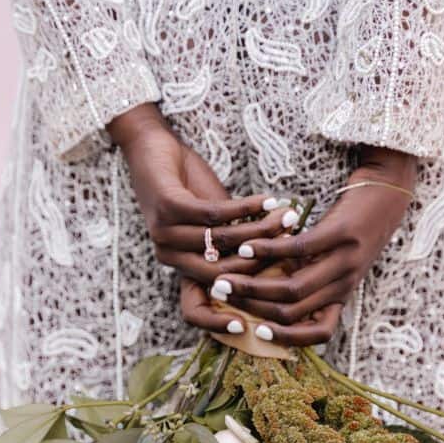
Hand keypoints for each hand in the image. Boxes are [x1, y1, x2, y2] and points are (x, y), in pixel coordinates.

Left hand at [109, 102, 291, 288]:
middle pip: (223, 271)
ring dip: (260, 227)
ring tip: (286, 215)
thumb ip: (236, 239)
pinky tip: (266, 200)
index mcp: (178, 263)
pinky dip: (245, 207)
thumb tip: (278, 253)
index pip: (212, 292)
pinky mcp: (168, 207)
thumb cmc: (186, 186)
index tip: (278, 277)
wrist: (151, 150)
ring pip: (223, 240)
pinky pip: (214, 214)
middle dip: (262, 256)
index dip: (245, 289)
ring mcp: (165, 232)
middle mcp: (168, 254)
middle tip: (292, 237)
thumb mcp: (214, 220)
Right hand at [198, 147, 417, 344]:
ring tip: (225, 275)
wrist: (387, 191)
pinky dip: (266, 251)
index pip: (319, 334)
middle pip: (292, 311)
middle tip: (221, 294)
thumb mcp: (336, 262)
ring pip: (291, 288)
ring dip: (252, 285)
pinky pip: (296, 250)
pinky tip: (246, 247)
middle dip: (251, 307)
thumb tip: (270, 295)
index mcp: (343, 294)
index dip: (286, 339)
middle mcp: (345, 283)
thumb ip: (310, 279)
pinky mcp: (340, 234)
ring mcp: (345, 260)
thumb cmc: (354, 227)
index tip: (256, 331)